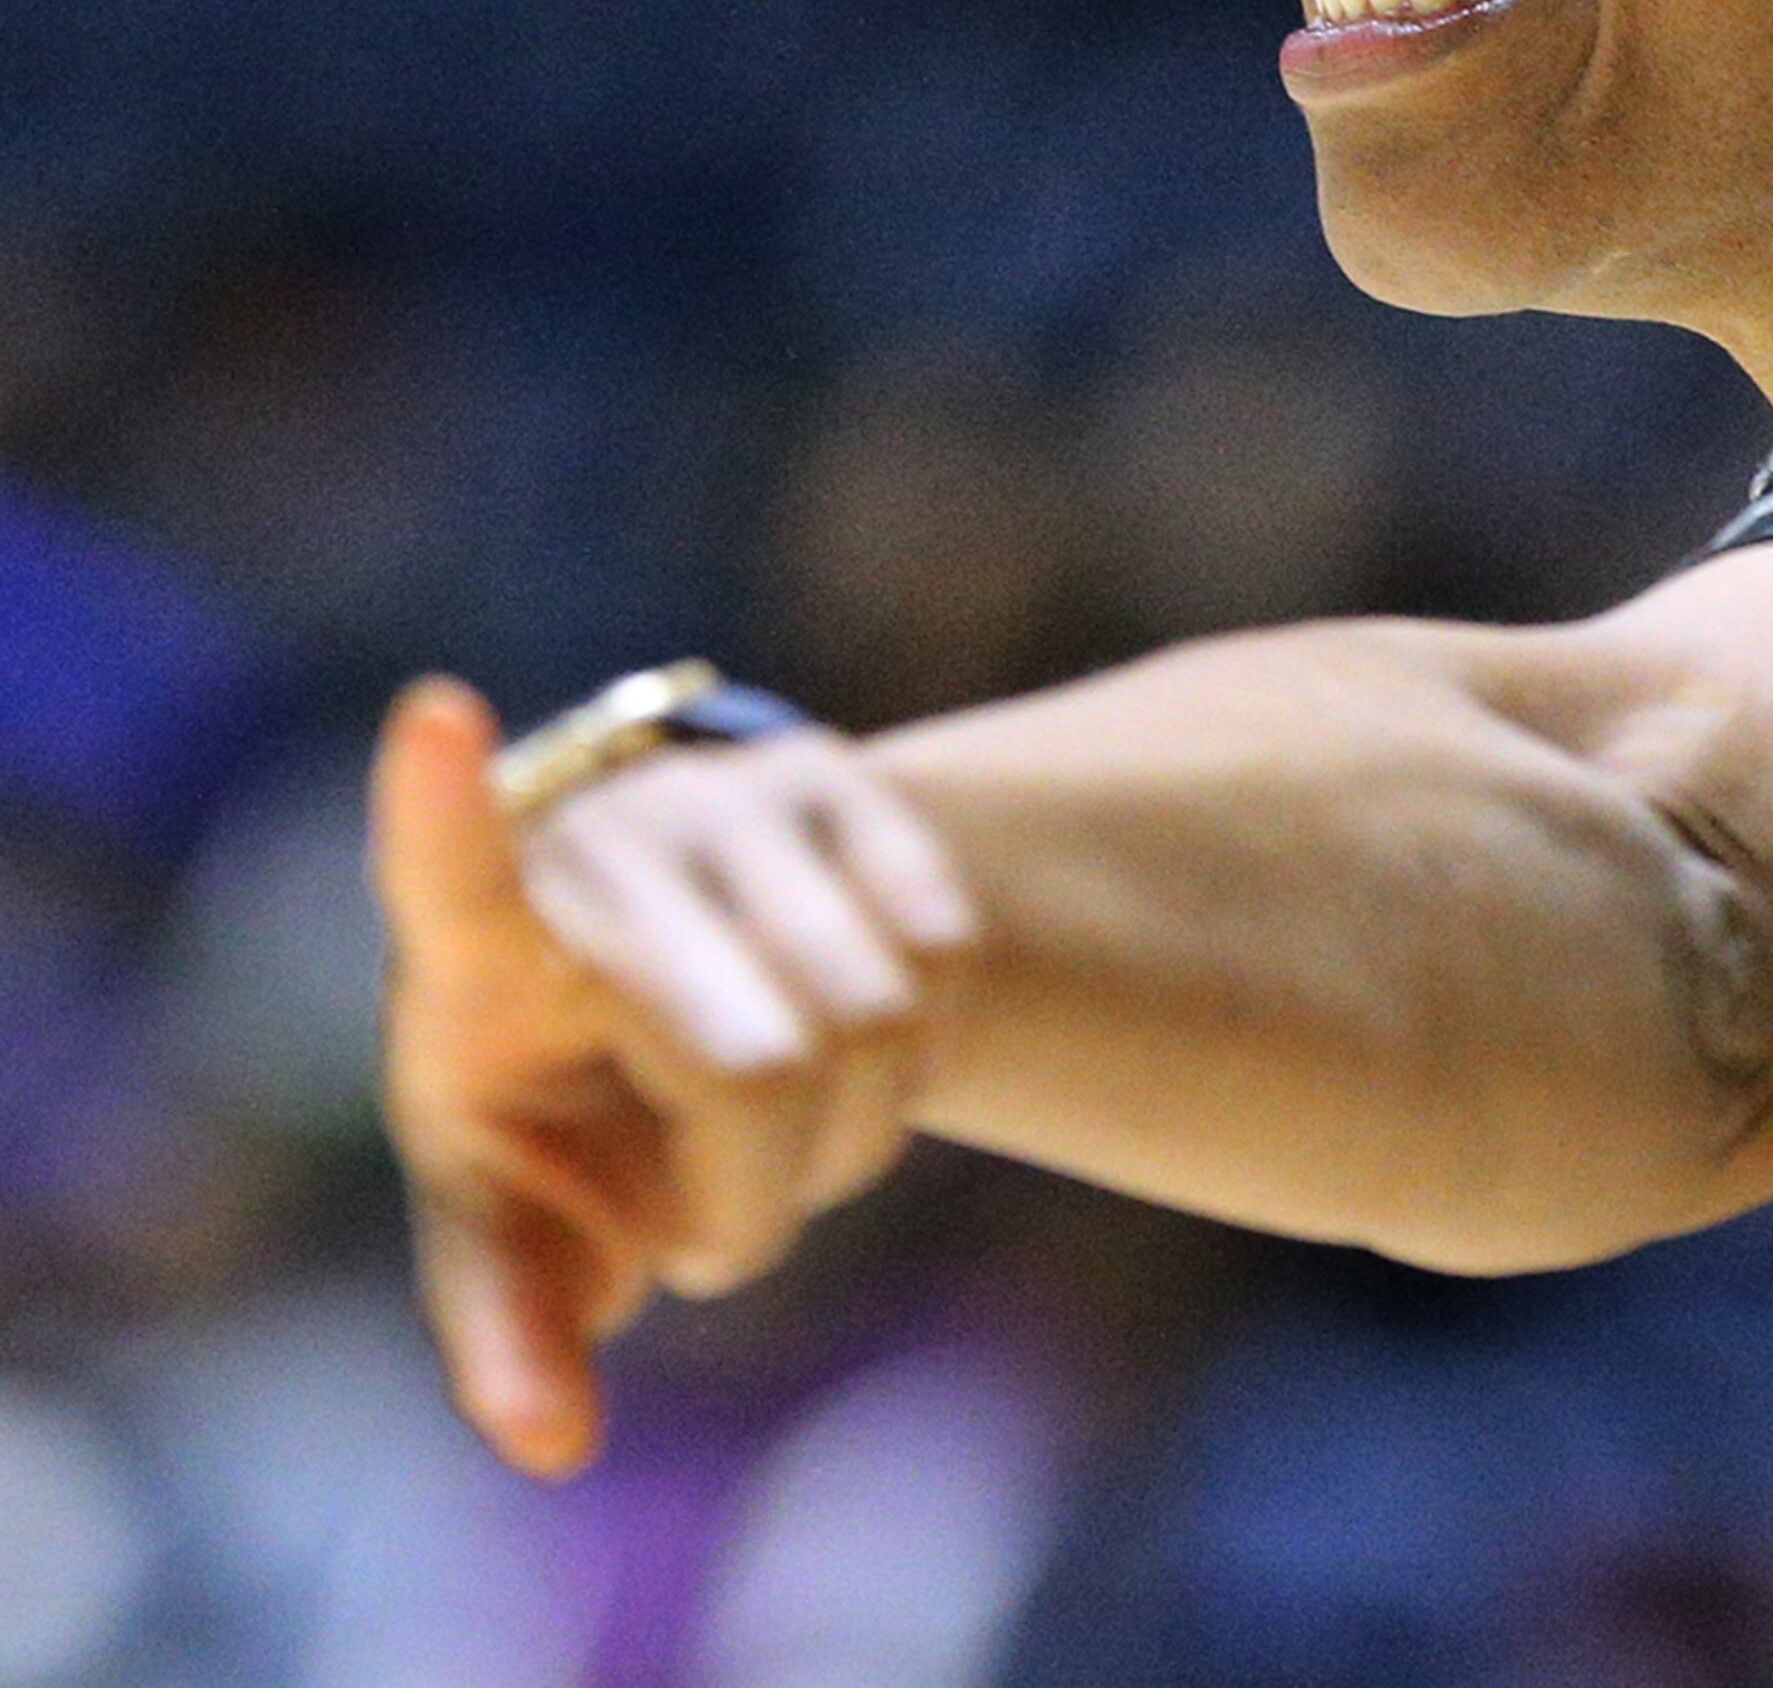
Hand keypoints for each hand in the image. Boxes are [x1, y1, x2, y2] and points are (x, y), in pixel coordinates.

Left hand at [370, 678, 976, 1475]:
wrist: (663, 945)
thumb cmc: (552, 1105)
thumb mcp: (505, 1218)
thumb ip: (516, 1330)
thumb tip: (553, 1442)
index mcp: (477, 946)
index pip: (449, 869)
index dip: (439, 803)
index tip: (433, 717)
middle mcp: (606, 840)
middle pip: (763, 1068)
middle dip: (761, 1198)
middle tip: (711, 1225)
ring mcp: (735, 797)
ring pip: (880, 1018)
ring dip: (849, 1142)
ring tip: (768, 1140)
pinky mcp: (848, 781)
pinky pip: (950, 956)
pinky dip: (921, 1061)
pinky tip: (849, 1064)